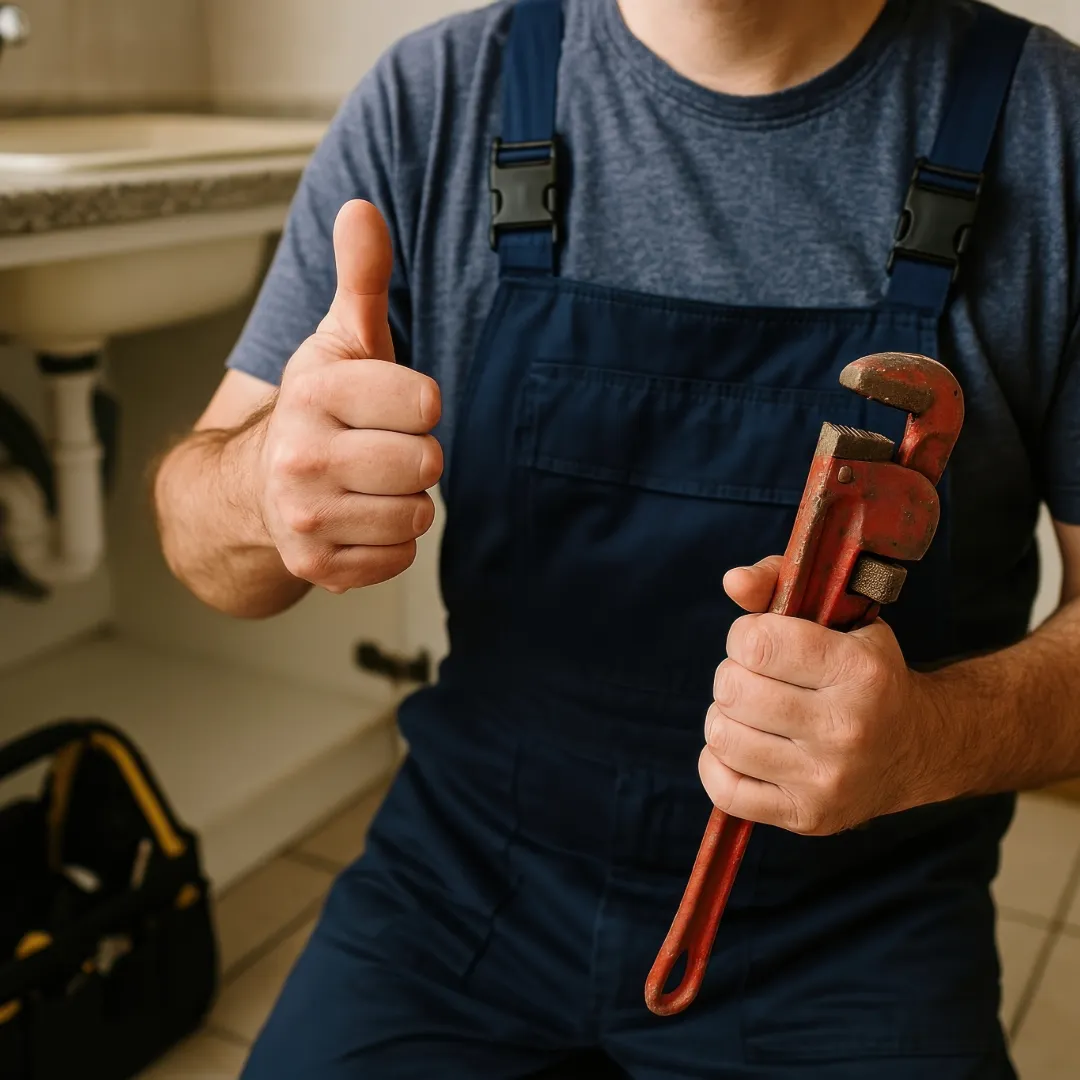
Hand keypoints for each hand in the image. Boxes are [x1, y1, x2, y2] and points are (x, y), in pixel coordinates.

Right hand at [257, 200, 441, 592]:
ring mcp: (305, 517)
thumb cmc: (319, 410)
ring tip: (367, 483)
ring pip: (417, 516)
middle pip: (425, 464)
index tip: (390, 404)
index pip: (425, 404)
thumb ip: (360, 278)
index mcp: (313, 393)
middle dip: (414, 456)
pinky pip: (400, 558)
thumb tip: (361, 209)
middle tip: (378, 448)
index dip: (418, 405)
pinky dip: (390, 543)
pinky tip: (359, 518)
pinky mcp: (316, 567)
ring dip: (405, 501)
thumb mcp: (341, 339)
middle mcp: (301, 457)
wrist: (256, 485)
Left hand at [699, 557, 950, 834]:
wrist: (917, 748)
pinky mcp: (807, 816)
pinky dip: (718, 763)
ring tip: (751, 711)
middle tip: (755, 677)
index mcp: (860, 671)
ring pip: (724, 737)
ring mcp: (827, 779)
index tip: (759, 639)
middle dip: (733, 675)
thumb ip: (780, 585)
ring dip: (725, 717)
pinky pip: (725, 790)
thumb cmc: (865, 672)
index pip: (758, 644)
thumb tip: (732, 581)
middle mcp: (847, 728)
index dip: (744, 635)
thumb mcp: (841, 616)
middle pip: (735, 690)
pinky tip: (742, 747)